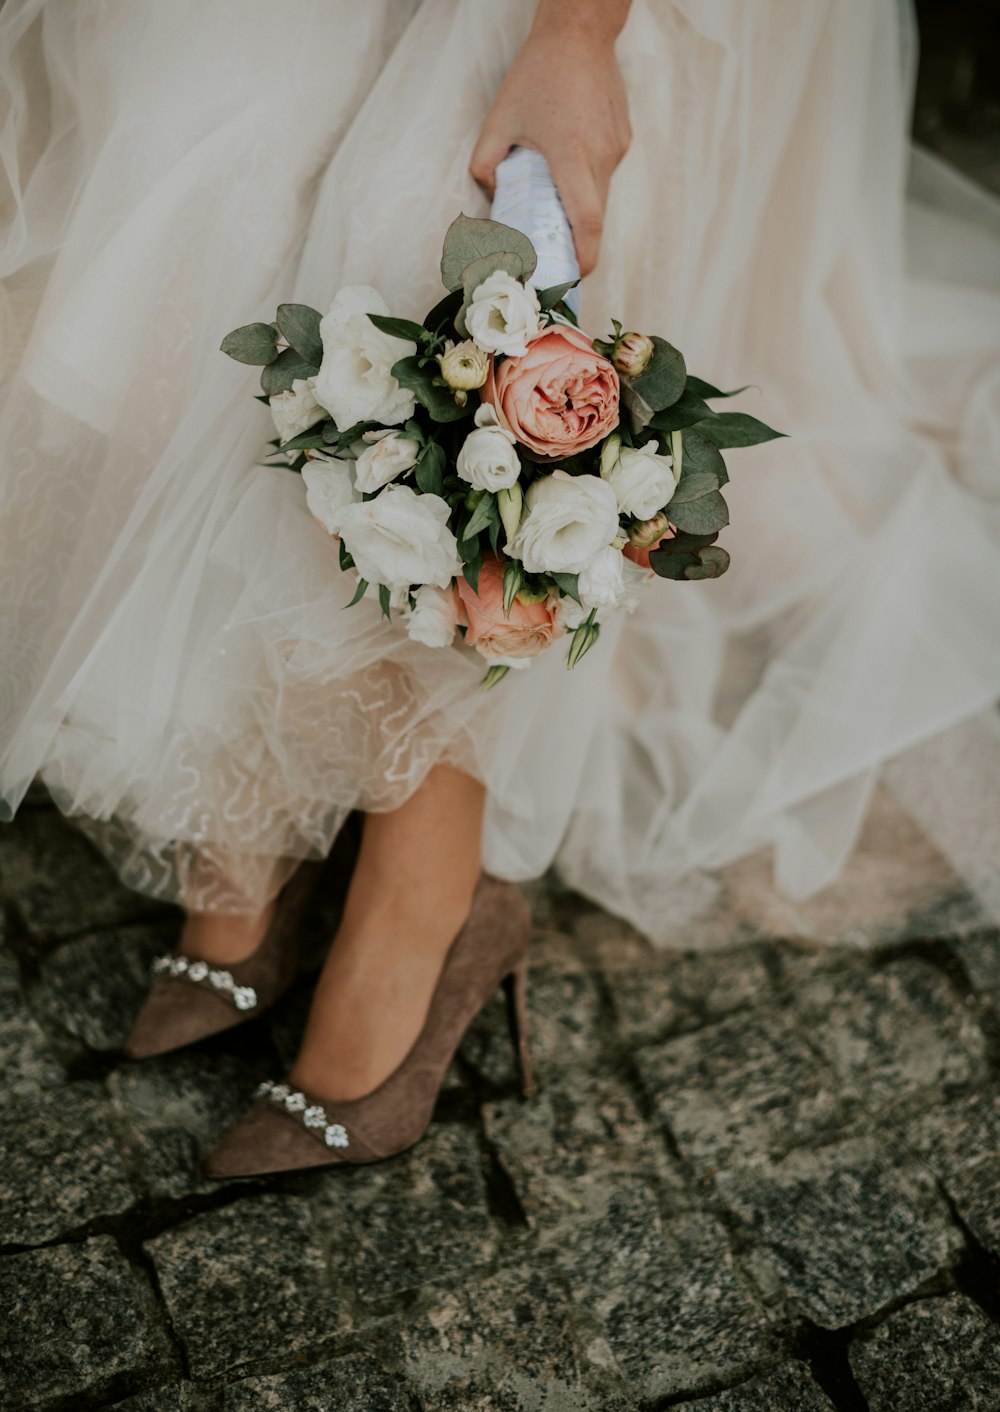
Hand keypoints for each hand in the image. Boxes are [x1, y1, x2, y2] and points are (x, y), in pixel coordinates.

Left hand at [469, 6, 631, 276]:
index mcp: (571, 155)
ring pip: (600, 194)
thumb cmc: (538, 73)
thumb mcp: (500, 119)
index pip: (587, 221)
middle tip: (553, 249)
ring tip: (553, 195)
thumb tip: (491, 200)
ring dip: (578, 204)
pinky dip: (586, 178)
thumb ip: (486, 165)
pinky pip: (605, 172)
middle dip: (576, 239)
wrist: (580, 32)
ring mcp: (617, 147)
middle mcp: (601, 155)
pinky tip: (567, 156)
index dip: (584, 256)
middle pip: (594, 215)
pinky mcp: (623, 138)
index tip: (575, 275)